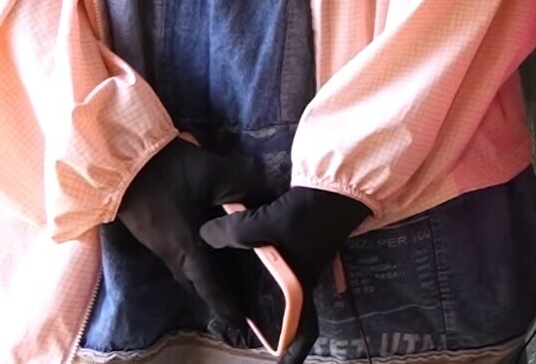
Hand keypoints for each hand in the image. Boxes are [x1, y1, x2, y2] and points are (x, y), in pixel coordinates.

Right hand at [117, 138, 278, 329]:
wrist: (123, 160)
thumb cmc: (169, 171)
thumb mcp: (214, 172)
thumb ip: (245, 188)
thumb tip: (269, 202)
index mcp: (189, 251)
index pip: (213, 290)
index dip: (230, 308)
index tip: (244, 322)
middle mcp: (173, 257)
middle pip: (199, 286)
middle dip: (219, 294)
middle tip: (241, 293)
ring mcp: (160, 247)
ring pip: (187, 273)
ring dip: (205, 277)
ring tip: (227, 269)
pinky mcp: (153, 235)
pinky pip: (179, 259)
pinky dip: (196, 261)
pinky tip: (206, 244)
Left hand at [200, 186, 370, 360]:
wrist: (331, 187)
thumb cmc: (304, 216)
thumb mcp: (265, 223)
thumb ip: (233, 231)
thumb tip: (205, 236)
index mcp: (300, 287)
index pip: (305, 330)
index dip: (295, 352)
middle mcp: (303, 280)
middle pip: (289, 311)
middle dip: (272, 321)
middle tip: (247, 323)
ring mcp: (302, 262)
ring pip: (283, 287)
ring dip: (265, 291)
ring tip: (237, 287)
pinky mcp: (298, 244)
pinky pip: (279, 266)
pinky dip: (263, 264)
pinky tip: (246, 252)